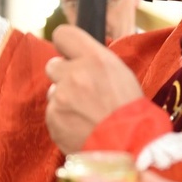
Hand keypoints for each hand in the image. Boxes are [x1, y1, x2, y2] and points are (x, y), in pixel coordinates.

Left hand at [45, 25, 142, 153]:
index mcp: (95, 59)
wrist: (129, 146)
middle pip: (53, 65)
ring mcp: (61, 97)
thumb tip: (75, 57)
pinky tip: (82, 126)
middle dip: (64, 76)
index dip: (65, 45)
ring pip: (53, 92)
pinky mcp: (53, 118)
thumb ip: (94, 61)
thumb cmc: (129, 111)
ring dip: (65, 100)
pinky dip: (64, 119)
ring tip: (88, 114)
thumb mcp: (120, 73)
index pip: (63, 35)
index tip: (69, 53)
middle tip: (83, 91)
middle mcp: (74, 74)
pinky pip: (53, 113)